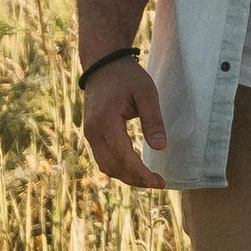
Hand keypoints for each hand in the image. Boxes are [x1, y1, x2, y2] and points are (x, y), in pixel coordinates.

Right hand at [82, 53, 166, 188]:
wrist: (103, 66)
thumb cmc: (127, 77)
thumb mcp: (146, 93)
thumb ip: (153, 120)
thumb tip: (160, 148)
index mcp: (105, 121)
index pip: (124, 156)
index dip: (142, 173)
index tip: (160, 183)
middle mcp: (92, 132)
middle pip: (113, 167)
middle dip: (136, 179)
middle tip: (159, 183)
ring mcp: (89, 134)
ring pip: (107, 166)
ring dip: (127, 177)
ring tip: (150, 180)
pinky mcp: (92, 135)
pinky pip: (104, 159)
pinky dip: (120, 168)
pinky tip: (136, 171)